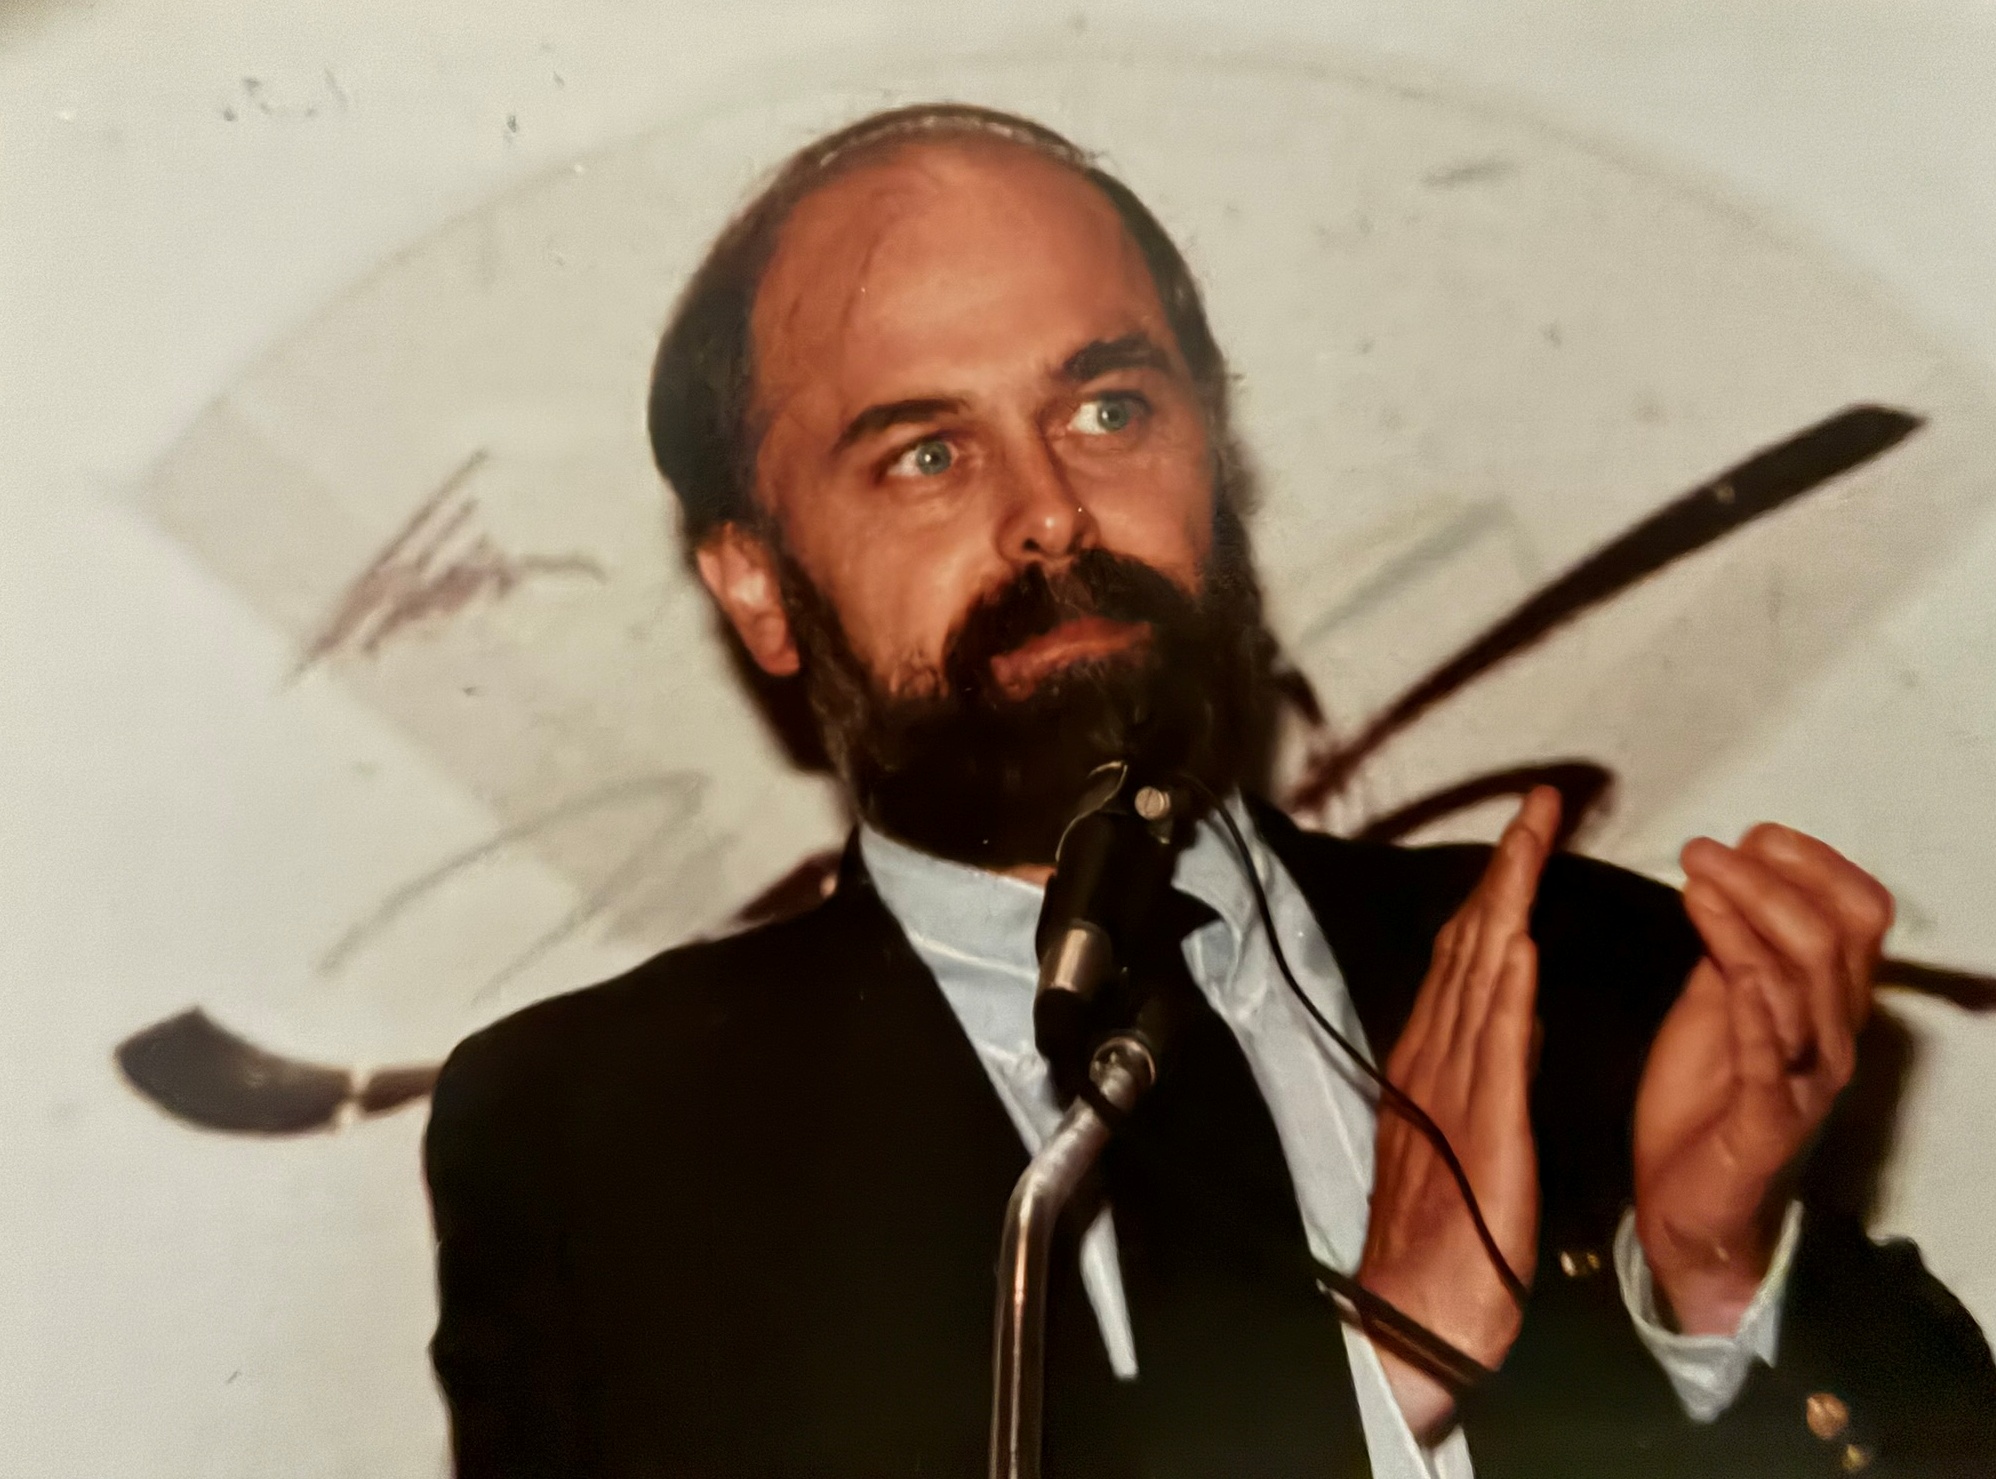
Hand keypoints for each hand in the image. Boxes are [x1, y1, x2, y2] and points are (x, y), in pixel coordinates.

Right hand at [1360, 787, 1557, 1437]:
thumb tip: (1514, 1008)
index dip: (1502, 888)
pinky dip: (1504, 984)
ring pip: (1481, 972)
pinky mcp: (1482, 1122)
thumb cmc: (1440, 1234)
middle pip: (1473, 943)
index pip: (1473, 953)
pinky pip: (1494, 1041)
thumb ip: (1484, 1066)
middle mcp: (1438, 1057)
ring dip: (1508, 899)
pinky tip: (1520, 938)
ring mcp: (1455, 1084)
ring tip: (1533, 837)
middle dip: (1507, 868)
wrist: (1413, 1306)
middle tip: (1539, 803)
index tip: (1529, 832)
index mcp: (1437, 1059)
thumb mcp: (1466, 1131)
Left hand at [1634, 824, 1890, 1334]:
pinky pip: (1773, 1056)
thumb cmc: (1703, 1098)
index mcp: (1827, 1001)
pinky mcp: (1768, 1123)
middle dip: (1769, 881)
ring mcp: (1807, 1081)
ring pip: (1803, 984)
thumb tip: (1725, 873)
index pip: (1859, 915)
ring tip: (1697, 881)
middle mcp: (1833, 1036)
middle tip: (1703, 850)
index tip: (1752, 835)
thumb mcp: (1713, 1002)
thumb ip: (1730, 947)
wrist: (1687, 1203)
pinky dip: (1753, 1006)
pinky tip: (1728, 967)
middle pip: (1832, 938)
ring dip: (1747, 922)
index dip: (1813, 865)